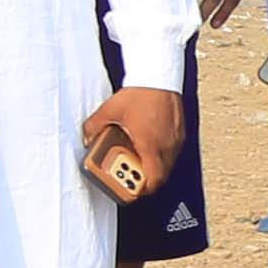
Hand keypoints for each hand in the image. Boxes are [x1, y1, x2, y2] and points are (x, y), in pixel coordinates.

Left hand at [78, 86, 183, 202]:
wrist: (160, 77)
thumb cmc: (140, 94)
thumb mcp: (109, 110)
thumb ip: (95, 127)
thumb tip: (88, 138)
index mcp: (150, 146)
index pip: (153, 181)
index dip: (141, 190)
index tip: (128, 189)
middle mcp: (167, 147)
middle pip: (159, 176)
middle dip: (142, 178)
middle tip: (127, 173)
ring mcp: (175, 140)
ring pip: (165, 164)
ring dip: (151, 166)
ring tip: (133, 157)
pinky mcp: (178, 133)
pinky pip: (169, 152)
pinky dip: (157, 154)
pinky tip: (144, 142)